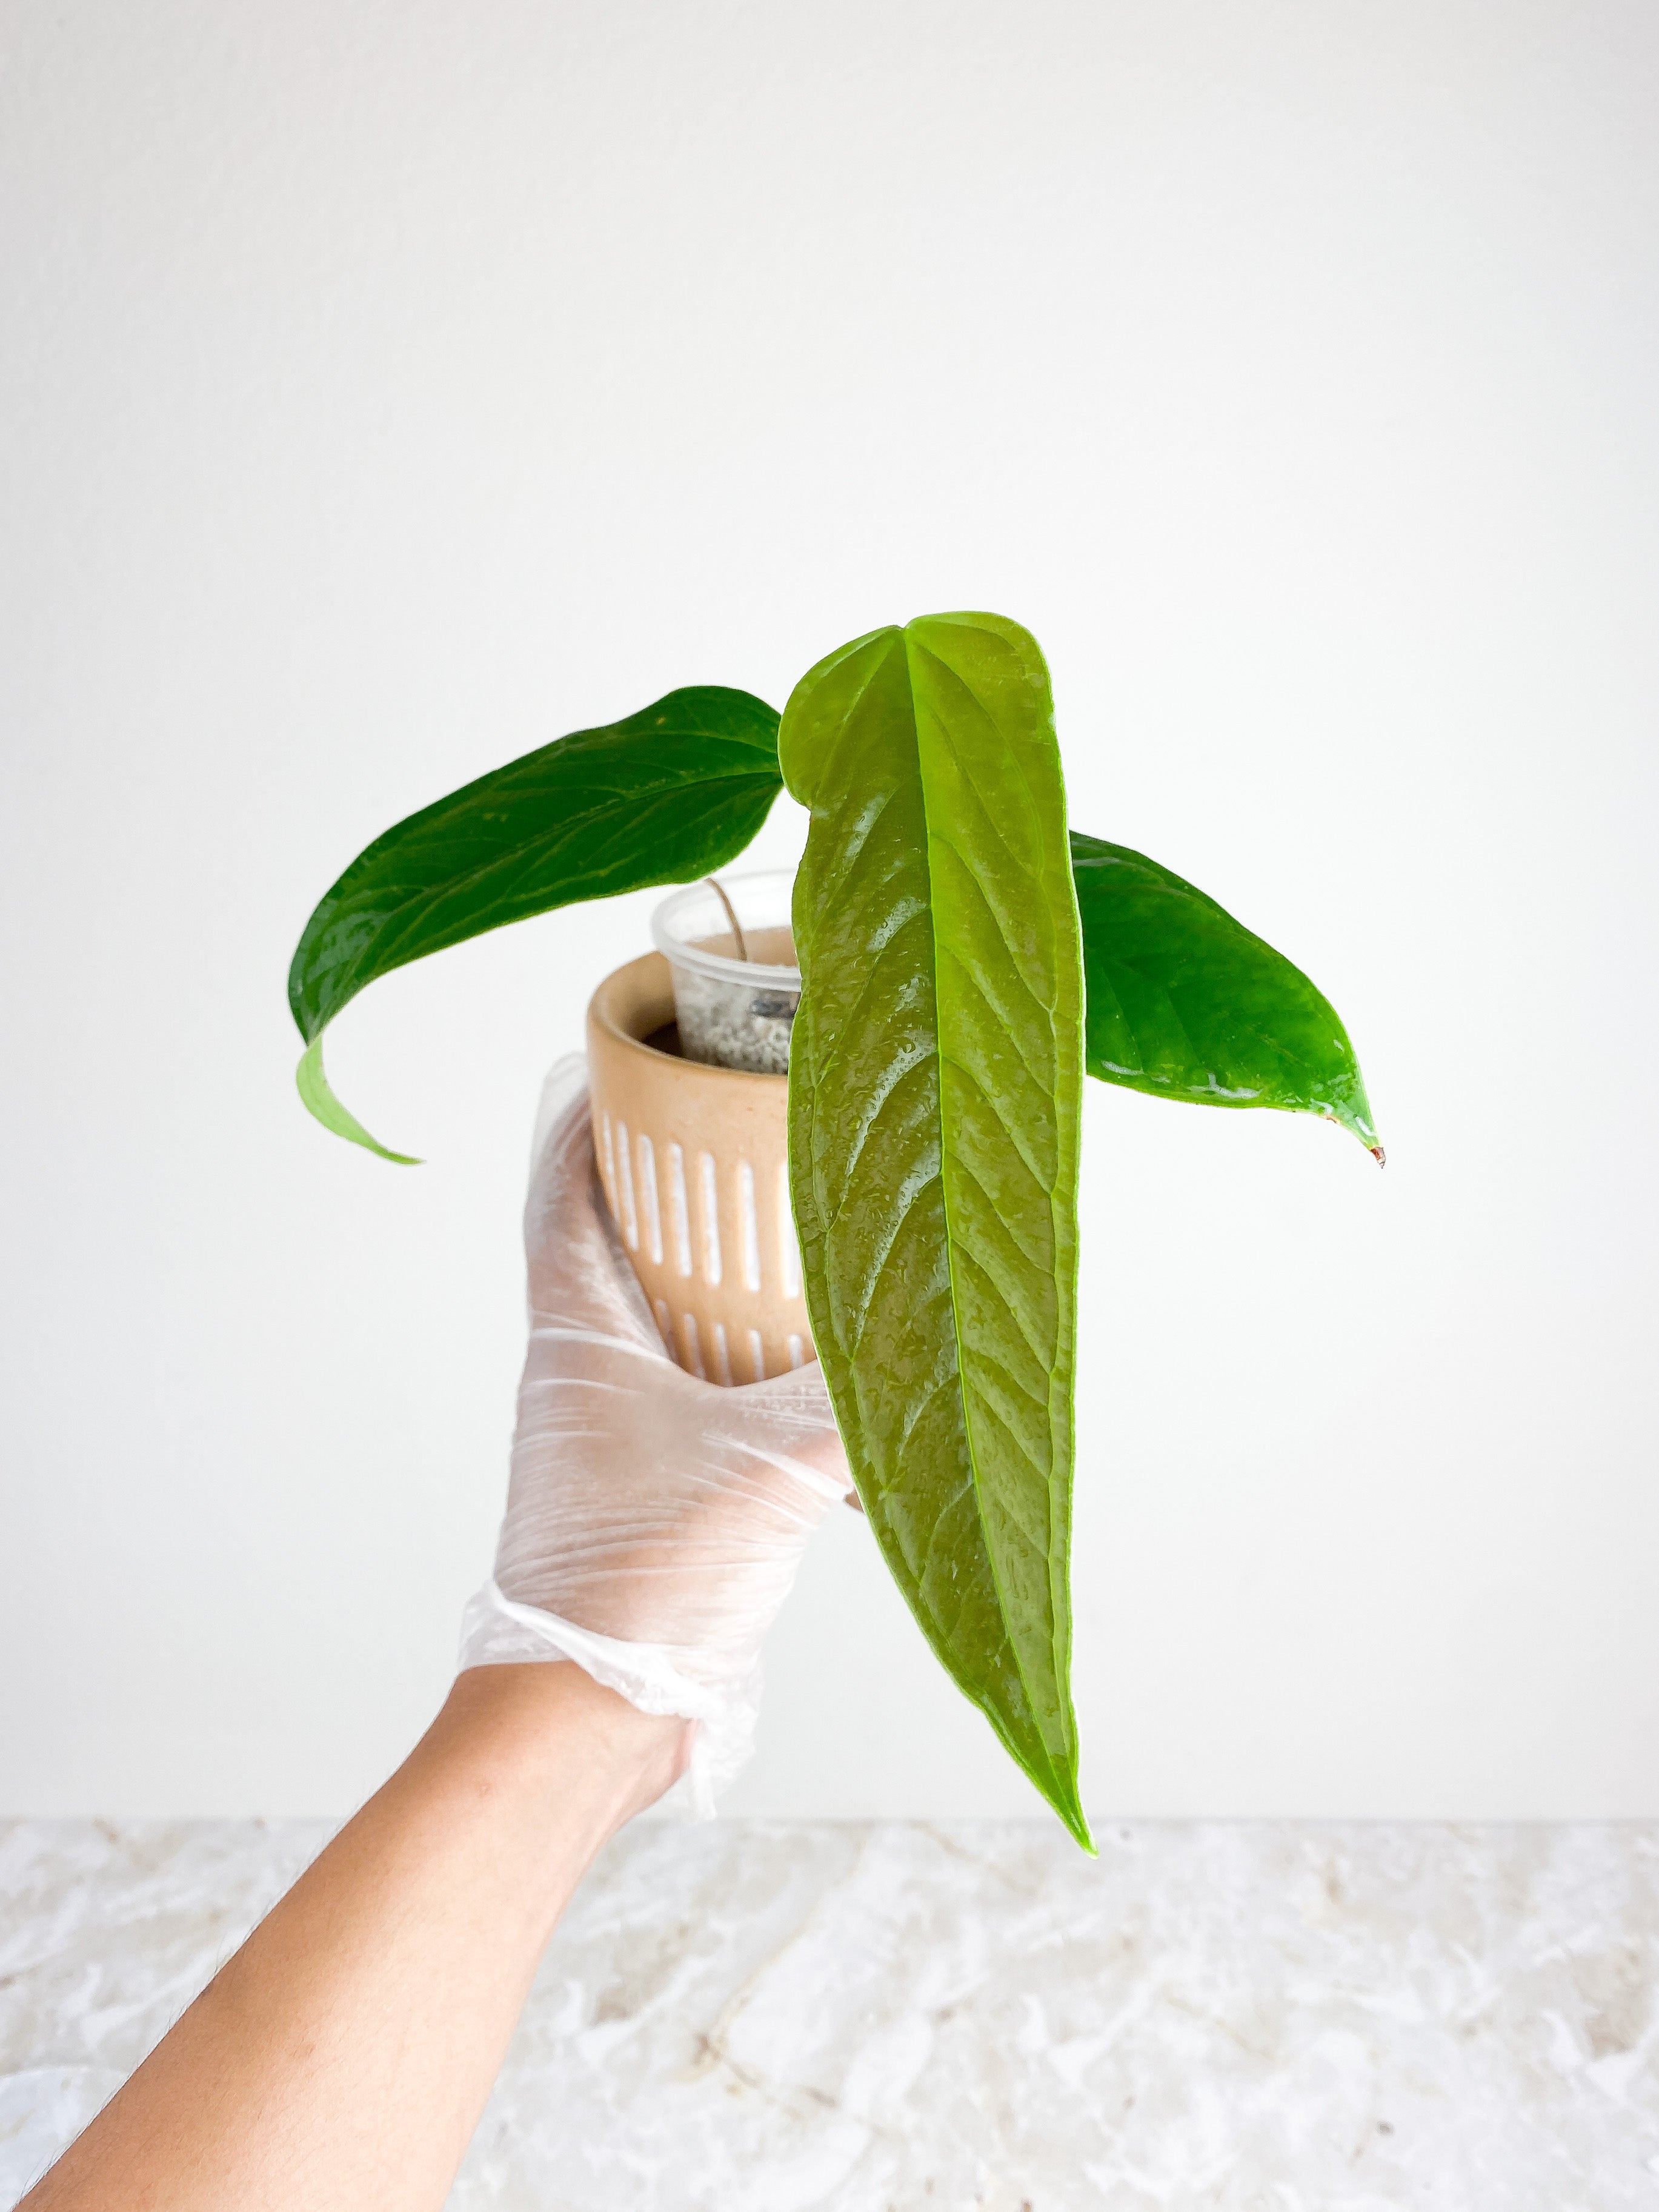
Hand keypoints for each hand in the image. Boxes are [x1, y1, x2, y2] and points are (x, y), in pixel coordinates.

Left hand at [459, 1059, 851, 1807]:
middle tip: (741, 1136)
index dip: (591, 1117)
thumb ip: (857, 1401)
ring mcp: (602, 1434)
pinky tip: (803, 1373)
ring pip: (653, 1322)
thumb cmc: (633, 1587)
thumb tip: (942, 1339)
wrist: (579, 1721)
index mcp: (575, 1334)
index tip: (637, 1063)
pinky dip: (734, 1365)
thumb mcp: (767, 1470)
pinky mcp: (639, 1491)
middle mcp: (577, 1372)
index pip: (562, 1191)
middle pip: (609, 1243)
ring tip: (789, 1242)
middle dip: (670, 1184)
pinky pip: (686, 1394)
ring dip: (706, 1278)